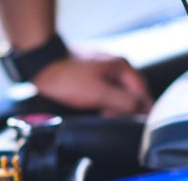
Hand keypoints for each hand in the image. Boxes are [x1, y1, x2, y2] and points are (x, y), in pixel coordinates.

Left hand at [31, 53, 153, 115]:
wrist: (43, 63)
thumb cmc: (68, 78)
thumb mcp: (98, 94)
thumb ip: (124, 102)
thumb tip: (144, 110)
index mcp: (123, 66)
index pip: (143, 93)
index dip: (140, 111)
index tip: (131, 124)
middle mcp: (118, 64)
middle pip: (133, 92)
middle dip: (128, 109)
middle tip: (115, 120)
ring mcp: (106, 66)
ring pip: (120, 90)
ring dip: (117, 105)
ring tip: (105, 114)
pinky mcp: (95, 70)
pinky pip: (109, 87)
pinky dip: (108, 99)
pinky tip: (99, 106)